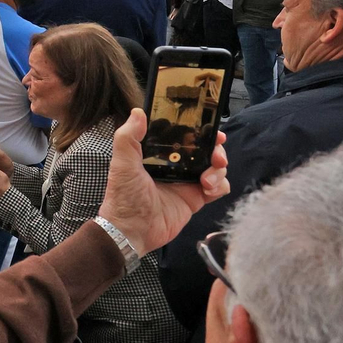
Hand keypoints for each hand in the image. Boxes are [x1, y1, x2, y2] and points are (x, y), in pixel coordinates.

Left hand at [98, 108, 228, 255]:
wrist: (132, 231)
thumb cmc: (123, 196)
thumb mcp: (122, 164)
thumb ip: (128, 138)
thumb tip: (138, 112)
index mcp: (159, 153)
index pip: (184, 135)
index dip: (199, 130)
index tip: (210, 127)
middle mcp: (176, 165)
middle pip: (206, 149)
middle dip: (216, 148)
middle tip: (216, 155)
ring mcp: (188, 181)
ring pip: (216, 166)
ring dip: (218, 168)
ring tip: (206, 180)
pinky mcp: (196, 198)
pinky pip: (218, 187)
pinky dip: (220, 185)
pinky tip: (208, 189)